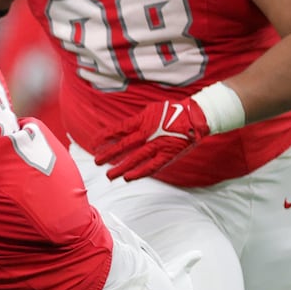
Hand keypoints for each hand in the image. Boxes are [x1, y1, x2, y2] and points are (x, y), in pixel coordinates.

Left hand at [90, 98, 209, 180]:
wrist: (196, 116)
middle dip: (108, 154)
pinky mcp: (168, 154)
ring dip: (121, 167)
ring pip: (135, 158)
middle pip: (124, 145)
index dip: (105, 137)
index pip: (119, 129)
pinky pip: (152, 166)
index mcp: (143, 120)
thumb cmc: (172, 112)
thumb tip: (121, 129)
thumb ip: (137, 121)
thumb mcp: (151, 110)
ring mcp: (158, 144)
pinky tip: (128, 178)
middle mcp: (148, 132)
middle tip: (96, 162)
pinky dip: (139, 173)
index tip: (94, 143)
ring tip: (109, 175)